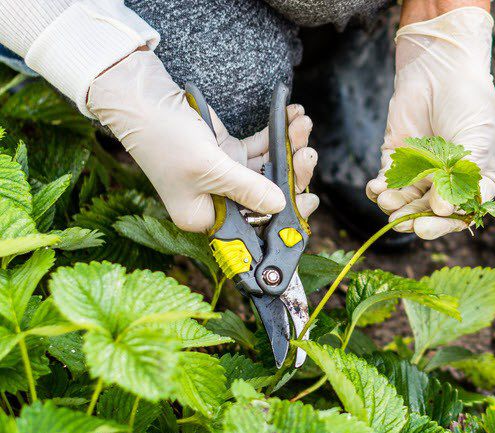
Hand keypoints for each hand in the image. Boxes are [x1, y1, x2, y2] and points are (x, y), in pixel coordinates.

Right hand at [87, 50, 317, 232]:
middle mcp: (216, 201)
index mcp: (205, 217)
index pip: (252, 228)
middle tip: (307, 155)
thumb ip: (248, 189)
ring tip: (302, 125)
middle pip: (267, 197)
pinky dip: (276, 134)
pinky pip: (260, 148)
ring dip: (288, 147)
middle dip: (291, 175)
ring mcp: (224, 175)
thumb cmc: (165, 138)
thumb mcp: (209, 168)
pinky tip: (291, 116)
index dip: (283, 217)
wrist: (143, 98)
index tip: (307, 201)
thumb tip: (281, 205)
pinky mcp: (227, 152)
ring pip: (268, 169)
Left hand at [366, 7, 494, 239]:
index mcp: (475, 182)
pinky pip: (386, 183)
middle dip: (414, 219)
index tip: (425, 228)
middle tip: (401, 222)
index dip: (443, 225)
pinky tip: (375, 189)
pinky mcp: (396, 160)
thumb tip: (442, 210)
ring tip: (387, 202)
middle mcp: (447, 183)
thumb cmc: (468, 102)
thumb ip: (463, 177)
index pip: (460, 215)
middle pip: (430, 213)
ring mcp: (421, 172)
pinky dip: (378, 190)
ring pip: (406, 201)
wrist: (440, 67)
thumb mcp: (477, 140)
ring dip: (395, 206)